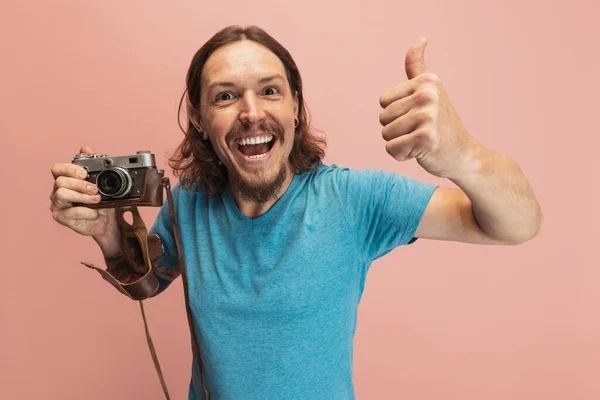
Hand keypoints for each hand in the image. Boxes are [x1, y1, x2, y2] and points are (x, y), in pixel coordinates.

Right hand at [49, 145, 117, 239]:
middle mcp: (58, 190)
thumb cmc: (102, 201)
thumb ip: (93, 166)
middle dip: (80, 184)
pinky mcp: (61, 217)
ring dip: (82, 196)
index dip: (69, 168)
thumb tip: (85, 147)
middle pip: (60, 181)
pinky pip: (69, 212)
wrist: (107, 222)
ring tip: (96, 200)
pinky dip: (85, 211)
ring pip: (61, 194)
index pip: (57, 169)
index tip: (84, 173)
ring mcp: (58, 204)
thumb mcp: (102, 183)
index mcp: (66, 179)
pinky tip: (95, 213)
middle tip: (95, 189)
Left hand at [378, 37, 481, 178]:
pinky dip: (402, 155)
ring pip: (386, 134)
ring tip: (420, 140)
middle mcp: (428, 95)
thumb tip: (420, 38)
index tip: (417, 116)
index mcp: (427, 81)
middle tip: (420, 131)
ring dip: (399, 142)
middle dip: (396, 130)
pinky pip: (392, 149)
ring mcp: (428, 116)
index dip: (395, 113)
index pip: (383, 101)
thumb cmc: (442, 123)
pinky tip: (420, 151)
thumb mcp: (431, 90)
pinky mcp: (425, 138)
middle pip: (383, 118)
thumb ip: (418, 67)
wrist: (464, 154)